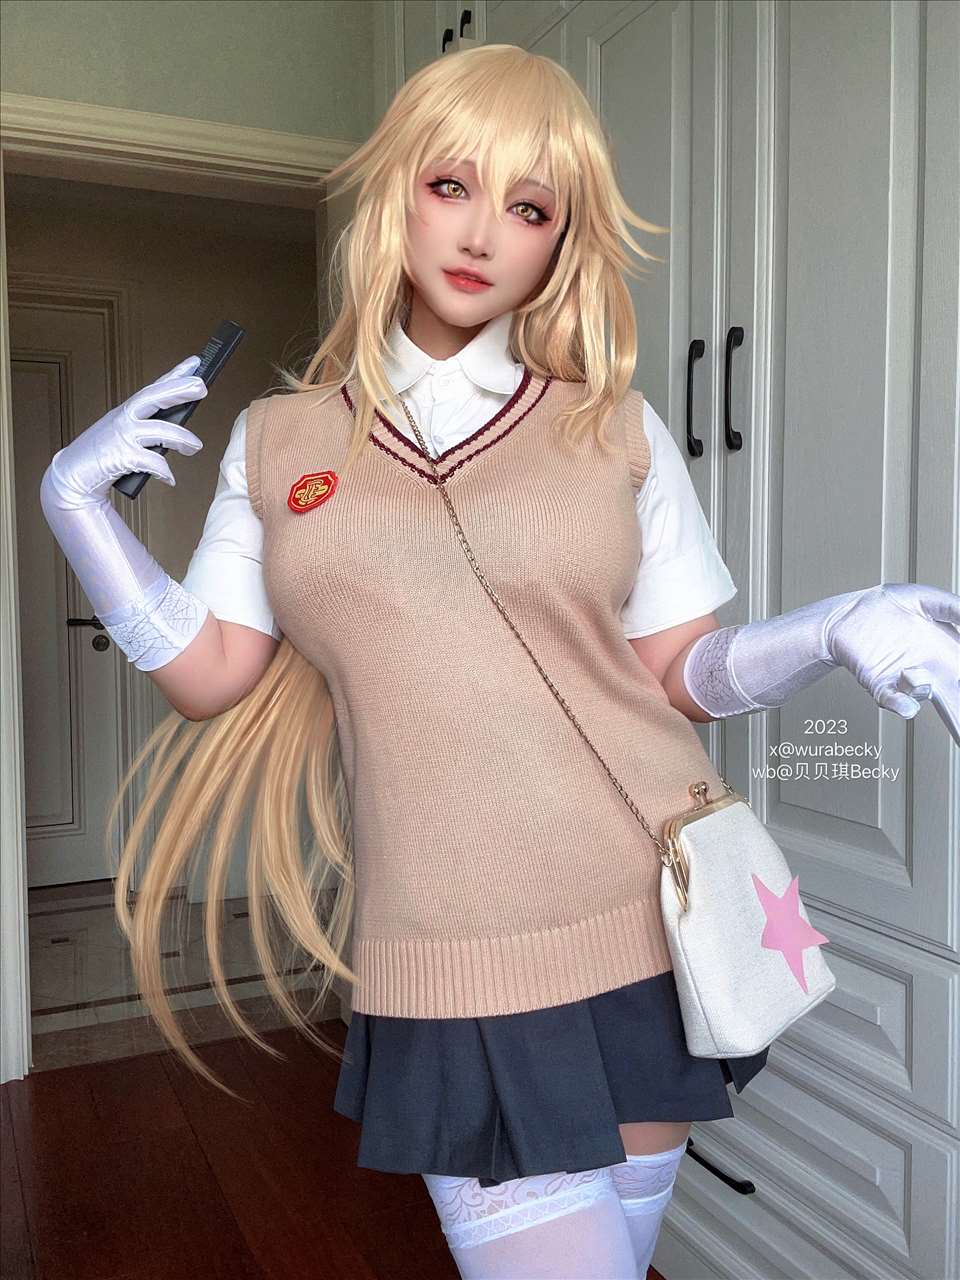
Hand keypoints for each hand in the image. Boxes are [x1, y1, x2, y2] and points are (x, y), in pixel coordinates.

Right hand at [45, 355, 206, 505]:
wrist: (70, 477)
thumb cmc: (100, 457)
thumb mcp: (123, 437)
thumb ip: (146, 430)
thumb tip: (177, 428)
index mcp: (125, 413)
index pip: (153, 388)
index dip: (174, 374)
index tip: (194, 363)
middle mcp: (123, 420)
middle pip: (154, 398)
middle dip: (178, 390)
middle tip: (201, 386)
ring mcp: (122, 437)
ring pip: (160, 430)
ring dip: (183, 439)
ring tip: (195, 447)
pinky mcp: (121, 457)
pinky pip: (153, 462)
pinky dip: (164, 472)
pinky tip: (169, 479)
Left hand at [824, 583, 959, 745]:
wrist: (843, 616)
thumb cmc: (882, 607)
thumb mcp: (923, 598)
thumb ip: (951, 607)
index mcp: (943, 649)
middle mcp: (927, 667)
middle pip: (952, 691)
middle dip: (957, 705)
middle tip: (955, 702)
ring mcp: (903, 678)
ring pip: (925, 696)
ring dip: (927, 692)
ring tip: (915, 674)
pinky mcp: (880, 683)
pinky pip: (893, 700)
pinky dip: (901, 706)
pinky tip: (907, 707)